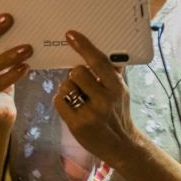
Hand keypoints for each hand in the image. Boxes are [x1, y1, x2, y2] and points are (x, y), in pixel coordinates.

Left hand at [53, 30, 139, 163]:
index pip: (98, 61)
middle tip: (82, 85)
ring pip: (66, 85)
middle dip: (75, 76)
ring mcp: (90, 113)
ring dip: (68, 89)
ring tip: (78, 99)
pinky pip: (59, 101)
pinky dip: (62, 101)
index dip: (84, 46)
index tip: (71, 35)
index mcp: (117, 87)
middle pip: (77, 72)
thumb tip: (110, 49)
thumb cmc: (118, 113)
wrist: (121, 145)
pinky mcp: (77, 124)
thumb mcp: (121, 92)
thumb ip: (114, 72)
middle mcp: (105, 99)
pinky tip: (71, 108)